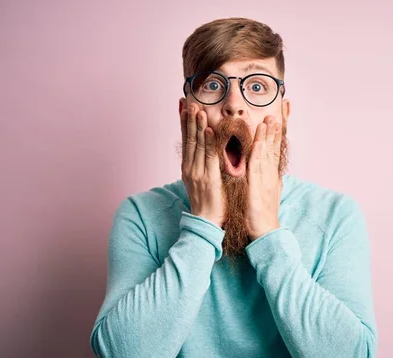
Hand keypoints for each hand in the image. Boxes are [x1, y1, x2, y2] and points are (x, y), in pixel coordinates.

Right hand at [180, 104, 224, 226]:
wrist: (206, 222)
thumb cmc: (207, 202)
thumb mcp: (201, 180)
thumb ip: (202, 164)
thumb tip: (205, 150)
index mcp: (188, 167)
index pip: (185, 140)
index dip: (184, 122)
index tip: (183, 105)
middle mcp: (190, 167)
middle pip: (188, 139)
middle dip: (188, 119)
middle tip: (188, 101)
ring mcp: (197, 172)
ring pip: (197, 145)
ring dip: (197, 125)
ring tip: (197, 109)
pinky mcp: (208, 178)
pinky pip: (209, 156)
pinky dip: (208, 142)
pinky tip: (208, 129)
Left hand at [246, 116, 282, 240]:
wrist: (265, 231)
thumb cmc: (262, 213)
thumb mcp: (265, 191)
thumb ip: (266, 177)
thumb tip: (269, 169)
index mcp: (271, 175)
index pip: (275, 149)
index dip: (277, 134)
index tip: (279, 117)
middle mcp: (271, 175)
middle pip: (274, 148)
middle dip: (275, 130)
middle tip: (277, 111)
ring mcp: (265, 180)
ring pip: (267, 154)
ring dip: (268, 136)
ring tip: (269, 120)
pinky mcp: (258, 186)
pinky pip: (258, 166)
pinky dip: (259, 153)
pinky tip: (260, 141)